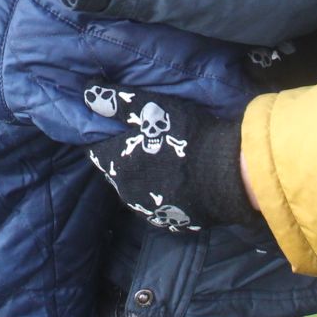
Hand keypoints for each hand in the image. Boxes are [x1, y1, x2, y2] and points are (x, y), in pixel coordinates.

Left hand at [85, 92, 254, 231]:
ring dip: (144, 179)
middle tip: (149, 144)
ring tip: (166, 163)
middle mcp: (127, 192)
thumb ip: (116, 102)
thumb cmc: (187, 135)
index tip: (123, 131)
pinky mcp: (171, 222)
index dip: (109, 139)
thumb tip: (88, 93)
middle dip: (126, 159)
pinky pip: (159, 206)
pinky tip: (179, 183)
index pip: (98, 151)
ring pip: (137, 191)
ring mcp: (149, 211)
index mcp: (117, 164)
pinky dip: (163, 194)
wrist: (228, 174)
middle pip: (118, 172)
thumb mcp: (150, 108)